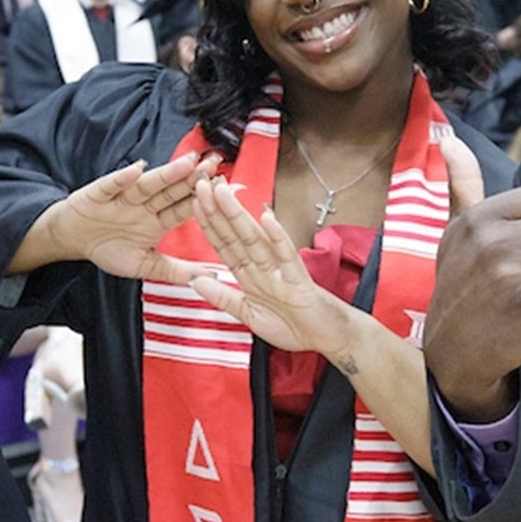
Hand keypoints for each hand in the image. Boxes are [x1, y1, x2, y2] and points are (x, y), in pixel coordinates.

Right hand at [43, 152, 220, 283]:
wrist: (72, 240)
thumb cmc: (108, 249)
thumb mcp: (143, 266)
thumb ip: (173, 270)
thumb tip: (207, 278)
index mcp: (158, 220)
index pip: (185, 207)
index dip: (204, 199)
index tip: (228, 189)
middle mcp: (145, 204)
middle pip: (172, 190)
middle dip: (193, 177)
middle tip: (215, 164)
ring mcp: (123, 197)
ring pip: (148, 185)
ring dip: (166, 174)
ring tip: (186, 163)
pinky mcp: (99, 193)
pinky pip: (112, 185)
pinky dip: (123, 179)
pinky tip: (137, 170)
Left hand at [188, 177, 358, 356]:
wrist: (326, 337)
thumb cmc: (293, 325)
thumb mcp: (247, 313)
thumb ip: (223, 297)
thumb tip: (196, 281)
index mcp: (250, 274)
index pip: (224, 244)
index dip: (208, 224)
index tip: (193, 202)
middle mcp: (262, 267)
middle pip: (235, 234)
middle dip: (217, 210)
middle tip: (201, 184)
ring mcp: (279, 270)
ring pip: (255, 238)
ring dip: (238, 215)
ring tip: (223, 192)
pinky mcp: (297, 279)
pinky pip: (286, 254)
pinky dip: (276, 236)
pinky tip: (267, 217)